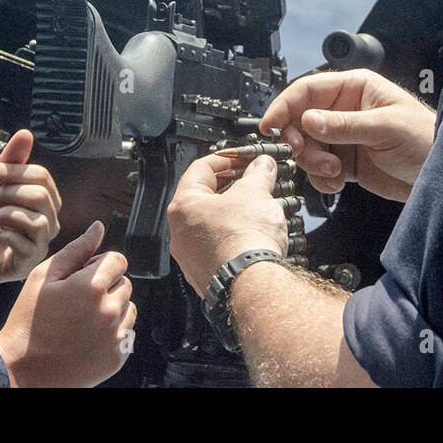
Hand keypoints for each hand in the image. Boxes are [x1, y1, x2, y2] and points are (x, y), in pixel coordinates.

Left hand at [0, 129, 60, 282]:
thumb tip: (26, 134)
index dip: (15, 171)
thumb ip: (11, 161)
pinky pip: (30, 244)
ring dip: (10, 213)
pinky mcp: (29, 263)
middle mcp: (48, 220)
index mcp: (43, 198)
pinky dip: (11, 234)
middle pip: (42, 195)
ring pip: (40, 220)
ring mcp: (41, 243)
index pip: (42, 176)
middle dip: (11, 193)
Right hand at [0, 220, 135, 386]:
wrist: (22, 371)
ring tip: (81, 320)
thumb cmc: (29, 322)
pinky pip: (126, 333)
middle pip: (124, 283)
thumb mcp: (44, 278)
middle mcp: (109, 310)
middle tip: (77, 302)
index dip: (99, 265)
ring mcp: (115, 336)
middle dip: (106, 287)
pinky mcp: (117, 356)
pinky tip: (87, 337)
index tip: (82, 278)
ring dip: (111, 309)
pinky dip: (112, 332)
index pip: (118, 260)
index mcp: (91, 286)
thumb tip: (98, 228)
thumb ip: (76, 250)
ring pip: (128, 308)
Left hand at [167, 152, 288, 295]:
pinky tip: (255, 233)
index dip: (227, 158)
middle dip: (233, 185)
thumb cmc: (244, 241)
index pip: (201, 168)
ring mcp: (192, 257)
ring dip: (236, 211)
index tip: (244, 158)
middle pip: (206, 197)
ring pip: (214, 224)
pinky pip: (219, 247)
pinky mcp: (207, 274)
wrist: (251, 284)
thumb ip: (258, 173)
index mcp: (183, 206)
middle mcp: (181, 233)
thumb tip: (261, 165)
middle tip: (254, 179)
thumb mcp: (255, 193)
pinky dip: (236, 236)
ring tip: (259, 205)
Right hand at [260, 69, 434, 201]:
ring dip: (313, 163)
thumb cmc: (425, 138)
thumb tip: (309, 120)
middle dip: (299, 141)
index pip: (307, 90)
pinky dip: (321, 179)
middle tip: (306, 155)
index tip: (270, 126)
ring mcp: (343, 137)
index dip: (284, 106)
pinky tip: (337, 184)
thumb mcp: (384, 127)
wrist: (442, 175)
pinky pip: (318, 169)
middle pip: (299, 120)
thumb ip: (345, 124)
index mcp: (354, 88)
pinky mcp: (345, 162)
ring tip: (334, 172)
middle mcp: (344, 109)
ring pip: (306, 147)